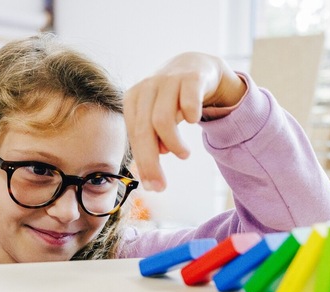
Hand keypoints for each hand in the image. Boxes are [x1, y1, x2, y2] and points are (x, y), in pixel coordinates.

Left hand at [124, 52, 245, 191]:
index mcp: (133, 99)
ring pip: (162, 119)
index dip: (142, 163)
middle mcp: (147, 88)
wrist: (196, 66)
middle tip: (161, 185)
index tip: (152, 186)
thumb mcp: (157, 118)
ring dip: (173, 144)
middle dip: (151, 162)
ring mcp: (168, 80)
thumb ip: (152, 140)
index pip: (134, 136)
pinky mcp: (191, 77)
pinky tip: (194, 122)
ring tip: (183, 155)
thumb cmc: (173, 99)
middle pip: (144, 131)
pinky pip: (189, 98)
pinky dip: (191, 114)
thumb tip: (153, 168)